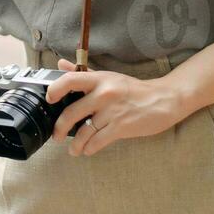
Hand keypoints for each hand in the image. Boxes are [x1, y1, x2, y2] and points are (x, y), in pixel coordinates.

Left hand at [44, 57, 187, 155]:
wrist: (164, 99)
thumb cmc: (133, 89)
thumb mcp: (108, 76)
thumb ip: (84, 73)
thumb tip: (61, 64)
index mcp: (99, 79)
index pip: (69, 80)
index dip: (55, 90)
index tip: (49, 101)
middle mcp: (103, 94)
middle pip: (72, 112)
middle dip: (60, 128)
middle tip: (56, 136)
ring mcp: (112, 111)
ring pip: (84, 131)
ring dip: (75, 144)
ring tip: (73, 150)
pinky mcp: (122, 127)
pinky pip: (98, 141)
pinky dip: (90, 148)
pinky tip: (88, 150)